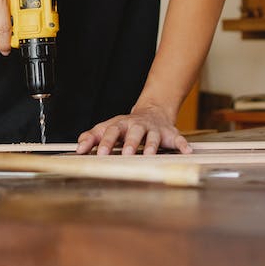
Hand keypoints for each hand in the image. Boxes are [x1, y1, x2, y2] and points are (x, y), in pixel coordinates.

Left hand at [76, 105, 192, 154]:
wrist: (153, 111)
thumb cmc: (126, 125)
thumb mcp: (108, 128)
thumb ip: (92, 137)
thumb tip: (78, 148)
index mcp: (121, 124)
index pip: (112, 132)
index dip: (106, 142)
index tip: (100, 154)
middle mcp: (138, 125)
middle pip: (134, 133)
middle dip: (130, 143)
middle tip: (126, 154)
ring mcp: (155, 129)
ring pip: (154, 137)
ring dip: (152, 146)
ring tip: (150, 155)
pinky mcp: (170, 133)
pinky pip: (178, 139)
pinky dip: (182, 144)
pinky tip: (186, 151)